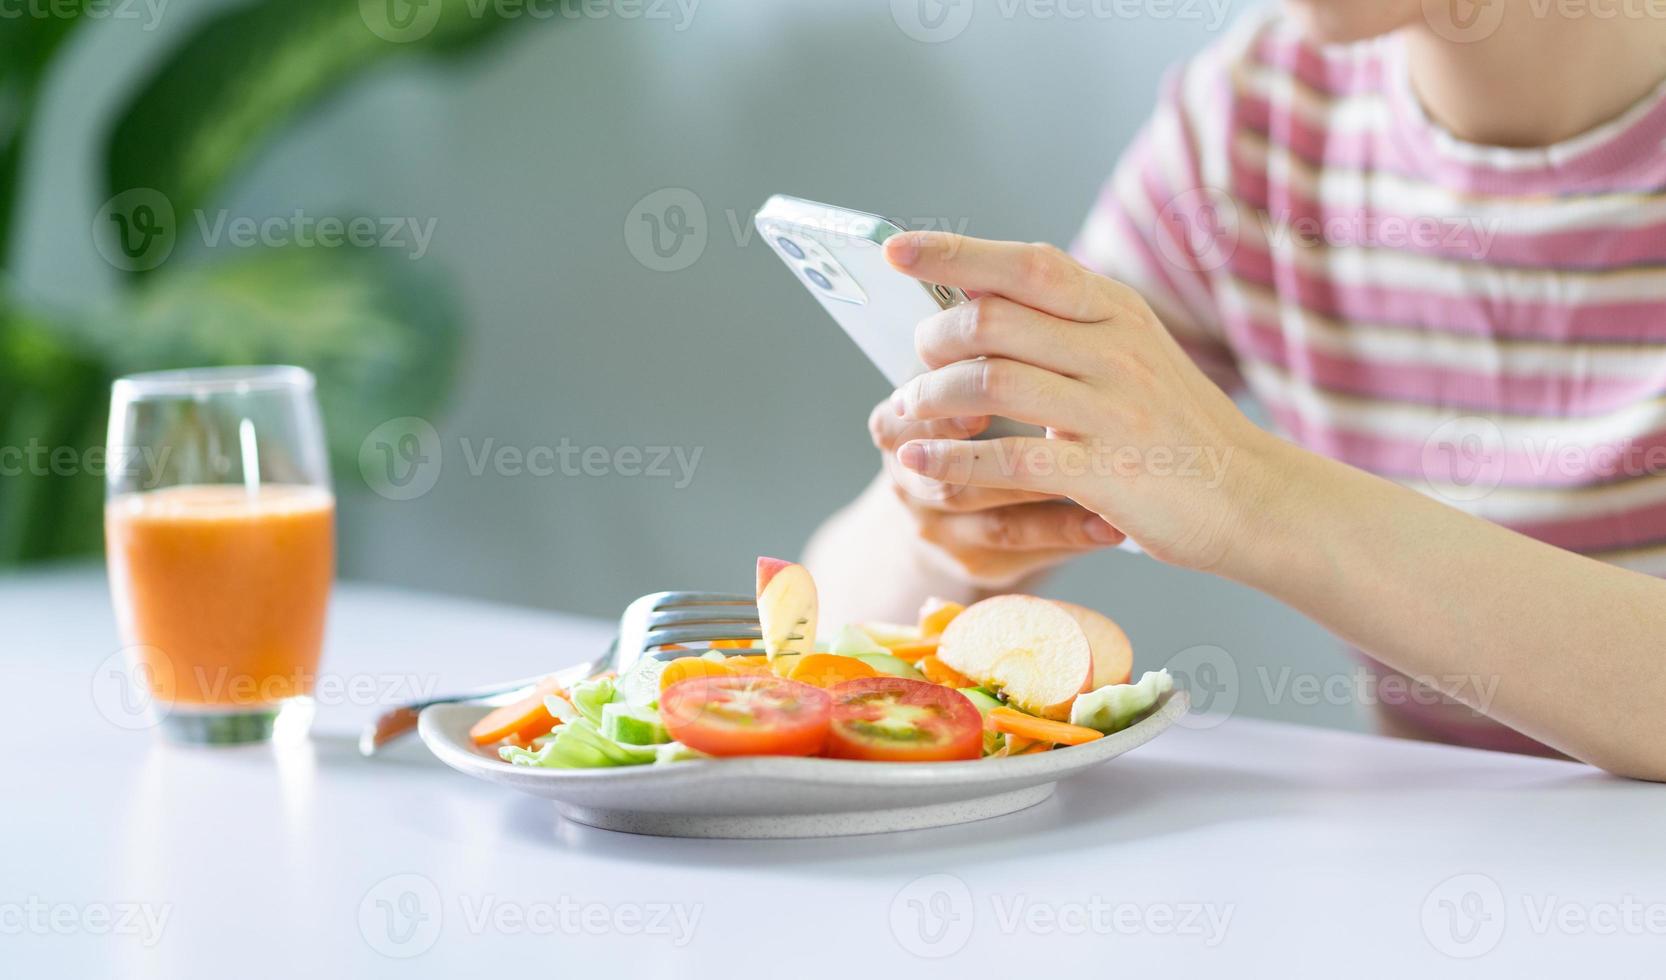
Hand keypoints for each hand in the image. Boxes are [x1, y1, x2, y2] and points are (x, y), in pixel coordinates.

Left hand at [884, 232, 1271, 571]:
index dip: (955, 253)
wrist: (1256, 498)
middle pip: (992, 320)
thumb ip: (1067, 328)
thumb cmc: (1177, 429)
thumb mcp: (1132, 355)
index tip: (896, 250)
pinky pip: (1008, 458)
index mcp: (1116, 311)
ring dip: (932, 398)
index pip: (1025, 264)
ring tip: (911, 413)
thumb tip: (976, 301)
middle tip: (914, 363)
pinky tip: (920, 461)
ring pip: (991, 383)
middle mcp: (1114, 349)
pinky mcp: (1107, 472)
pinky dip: (951, 458)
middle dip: (933, 340)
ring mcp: (1112, 410)